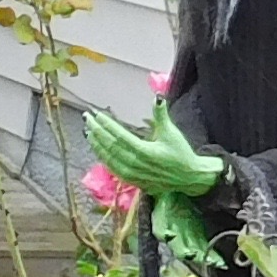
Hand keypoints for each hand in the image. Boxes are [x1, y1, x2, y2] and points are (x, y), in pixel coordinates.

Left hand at [84, 104, 223, 200]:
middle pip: (110, 146)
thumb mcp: (171, 133)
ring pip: (108, 158)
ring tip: (88, 131)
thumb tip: (157, 96)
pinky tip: (97, 148)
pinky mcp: (131, 180)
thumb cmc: (181, 153)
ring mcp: (132, 174)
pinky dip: (103, 156)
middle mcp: (135, 163)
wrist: (189, 177)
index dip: (106, 125)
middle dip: (96, 131)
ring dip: (96, 144)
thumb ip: (161, 115)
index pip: (119, 136)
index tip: (96, 115)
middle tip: (87, 118)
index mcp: (144, 151)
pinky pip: (112, 167)